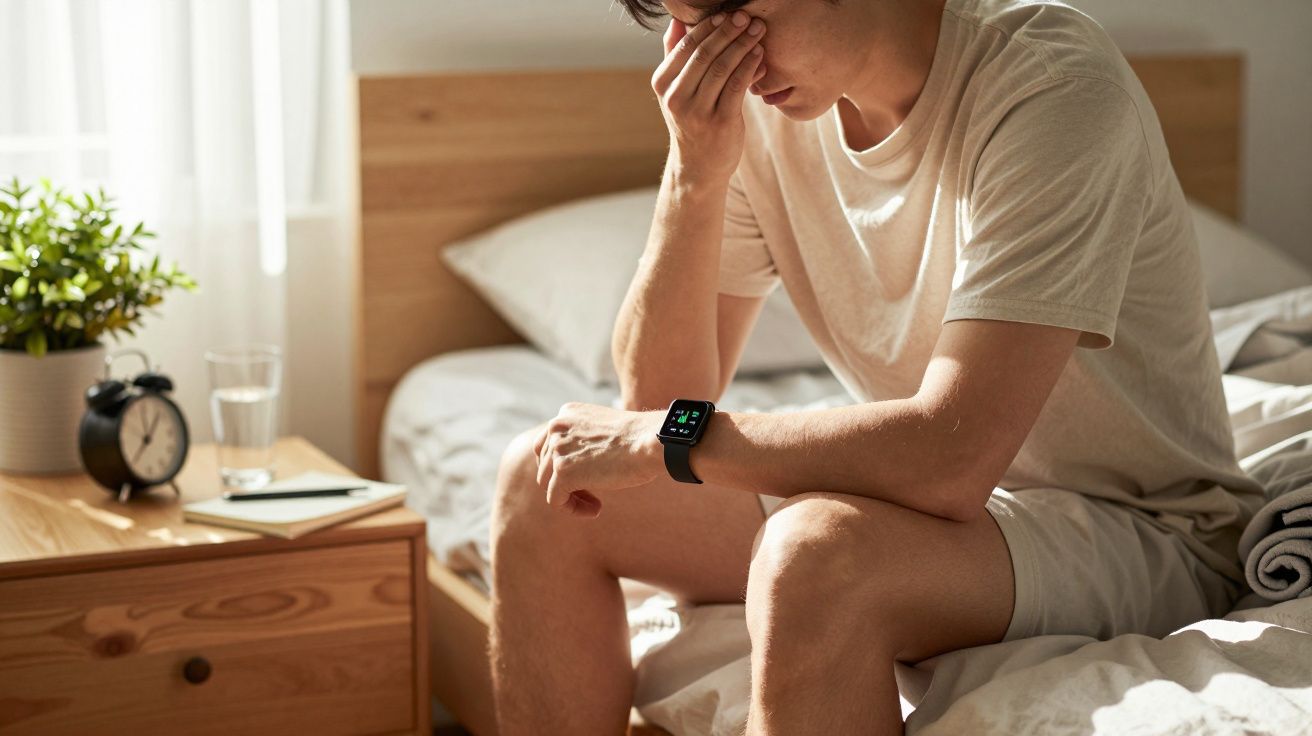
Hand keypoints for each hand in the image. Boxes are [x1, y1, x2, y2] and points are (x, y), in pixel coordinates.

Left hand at [531, 402, 665, 516]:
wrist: (650, 441)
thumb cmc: (640, 438)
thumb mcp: (604, 430)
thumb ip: (584, 440)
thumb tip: (575, 465)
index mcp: (566, 413)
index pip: (548, 444)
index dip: (563, 465)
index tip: (586, 476)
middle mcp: (556, 427)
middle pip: (545, 464)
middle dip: (566, 482)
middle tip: (592, 494)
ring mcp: (557, 449)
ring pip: (547, 483)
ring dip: (570, 496)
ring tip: (595, 504)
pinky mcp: (563, 472)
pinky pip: (556, 500)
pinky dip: (573, 509)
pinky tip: (595, 510)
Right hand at [651, 11, 766, 183]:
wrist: (699, 166)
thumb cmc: (691, 121)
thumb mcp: (675, 90)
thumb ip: (675, 55)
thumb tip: (677, 20)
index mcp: (663, 83)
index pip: (686, 45)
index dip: (709, 26)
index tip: (728, 13)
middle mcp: (676, 97)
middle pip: (705, 53)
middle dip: (729, 31)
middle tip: (747, 16)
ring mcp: (697, 112)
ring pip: (722, 67)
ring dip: (743, 45)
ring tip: (758, 31)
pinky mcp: (720, 122)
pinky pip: (737, 86)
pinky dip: (749, 66)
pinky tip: (759, 54)